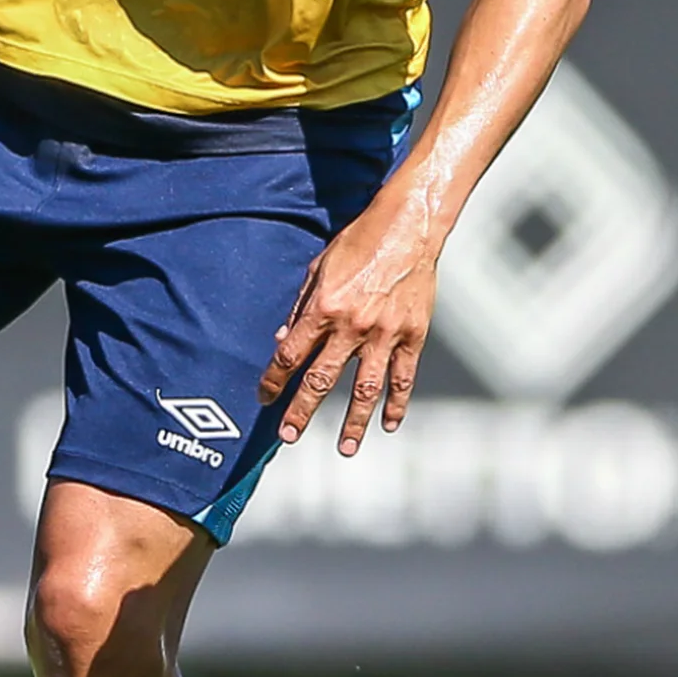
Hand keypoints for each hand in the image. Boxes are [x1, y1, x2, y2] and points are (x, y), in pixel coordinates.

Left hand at [257, 197, 446, 456]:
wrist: (408, 227)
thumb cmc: (359, 242)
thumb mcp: (318, 268)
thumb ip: (301, 307)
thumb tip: (283, 338)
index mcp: (323, 308)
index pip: (290, 354)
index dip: (273, 380)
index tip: (264, 398)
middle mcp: (352, 326)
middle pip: (321, 380)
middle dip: (302, 411)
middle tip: (288, 436)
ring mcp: (385, 334)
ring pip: (366, 390)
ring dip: (353, 423)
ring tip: (345, 449)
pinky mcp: (413, 335)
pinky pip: (404, 377)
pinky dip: (397, 403)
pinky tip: (389, 424)